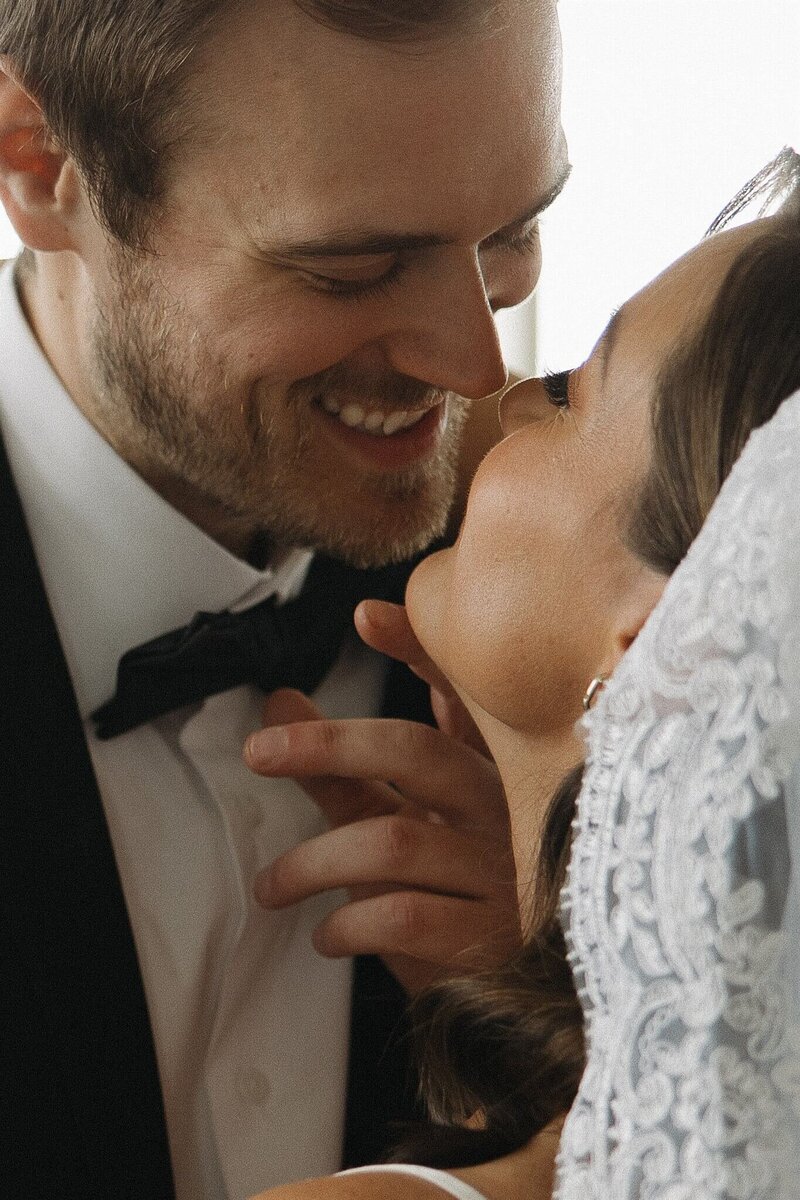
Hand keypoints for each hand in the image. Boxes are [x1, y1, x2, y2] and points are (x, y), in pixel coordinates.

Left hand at [245, 616, 517, 992]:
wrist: (513, 1002)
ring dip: (314, 862)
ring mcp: (501, 873)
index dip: (421, 650)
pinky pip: (406, 915)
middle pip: (415, 753)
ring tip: (271, 888)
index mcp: (485, 772)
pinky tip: (326, 934)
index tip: (365, 616)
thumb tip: (280, 700)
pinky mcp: (489, 939)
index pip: (461, 696)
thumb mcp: (400, 822)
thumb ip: (344, 767)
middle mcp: (501, 809)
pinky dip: (349, 922)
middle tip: (260, 751)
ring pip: (393, 841)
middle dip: (331, 744)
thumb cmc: (451, 894)